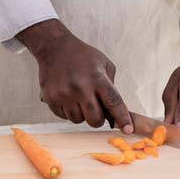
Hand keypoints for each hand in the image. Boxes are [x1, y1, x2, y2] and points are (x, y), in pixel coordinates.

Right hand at [16, 19, 132, 131]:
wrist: (55, 48)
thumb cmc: (83, 56)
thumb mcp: (104, 64)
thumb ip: (111, 87)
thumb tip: (115, 112)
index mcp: (97, 78)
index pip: (113, 102)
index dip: (122, 118)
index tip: (128, 130)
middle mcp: (80, 87)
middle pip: (95, 119)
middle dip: (98, 119)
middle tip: (96, 107)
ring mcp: (64, 94)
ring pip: (78, 120)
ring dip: (82, 114)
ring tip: (79, 97)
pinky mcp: (51, 99)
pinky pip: (64, 117)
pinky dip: (69, 111)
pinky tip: (69, 97)